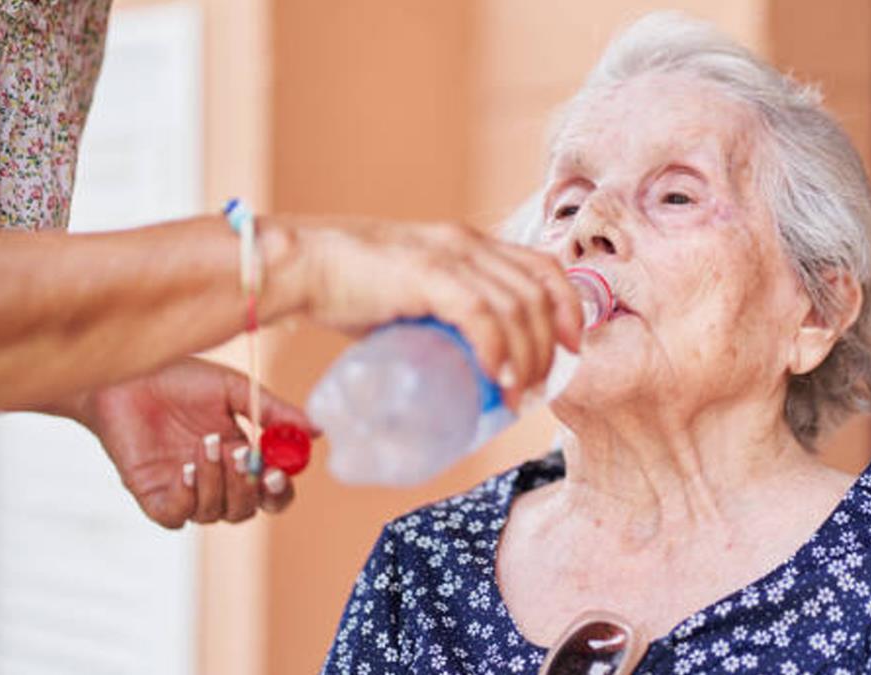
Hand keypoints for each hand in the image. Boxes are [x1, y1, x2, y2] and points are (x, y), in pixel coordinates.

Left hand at [68, 357, 317, 528]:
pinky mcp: (152, 495)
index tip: (280, 471)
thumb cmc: (177, 379)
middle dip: (250, 488)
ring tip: (206, 442)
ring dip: (217, 481)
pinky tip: (186, 468)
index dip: (280, 490)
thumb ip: (273, 411)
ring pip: (215, 513)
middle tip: (244, 456)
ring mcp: (184, 491)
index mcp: (240, 457)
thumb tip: (315, 429)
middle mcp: (215, 480)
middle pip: (246, 510)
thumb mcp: (234, 389)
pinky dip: (187, 497)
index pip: (270, 492)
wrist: (125, 376)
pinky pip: (176, 517)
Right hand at [275, 218, 584, 402]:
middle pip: (537, 293)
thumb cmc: (348, 288)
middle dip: (549, 346)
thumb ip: (440, 317)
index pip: (544, 267)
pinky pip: (480, 313)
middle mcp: (467, 243)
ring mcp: (447, 256)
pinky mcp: (425, 274)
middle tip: (536, 387)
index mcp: (469, 244)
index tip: (572, 348)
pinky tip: (497, 377)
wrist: (298, 266)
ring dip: (527, 357)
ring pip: (516, 307)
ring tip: (515, 395)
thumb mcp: (412, 295)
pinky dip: (497, 349)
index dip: (568, 307)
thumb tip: (461, 369)